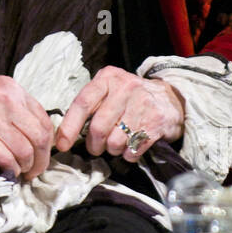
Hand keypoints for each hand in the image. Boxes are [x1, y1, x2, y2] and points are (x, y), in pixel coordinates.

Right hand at [0, 75, 54, 181]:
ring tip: (19, 173)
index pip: (44, 119)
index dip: (47, 143)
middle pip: (39, 137)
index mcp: (11, 88)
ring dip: (25, 167)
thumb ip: (12, 108)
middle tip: (33, 171)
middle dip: (40, 160)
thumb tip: (32, 134)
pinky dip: (10, 170)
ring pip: (25, 150)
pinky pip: (5, 158)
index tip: (41, 155)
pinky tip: (6, 172)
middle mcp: (6, 99)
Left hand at [55, 67, 184, 162]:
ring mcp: (143, 104)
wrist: (169, 99)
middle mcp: (125, 88)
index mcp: (108, 78)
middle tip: (96, 147)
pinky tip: (131, 146)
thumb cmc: (129, 98)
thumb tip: (63, 133)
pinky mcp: (156, 122)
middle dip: (94, 145)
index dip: (70, 126)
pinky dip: (128, 154)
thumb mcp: (109, 90)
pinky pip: (133, 150)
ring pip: (115, 142)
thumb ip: (90, 104)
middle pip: (99, 127)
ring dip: (112, 150)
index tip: (62, 144)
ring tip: (116, 144)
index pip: (83, 103)